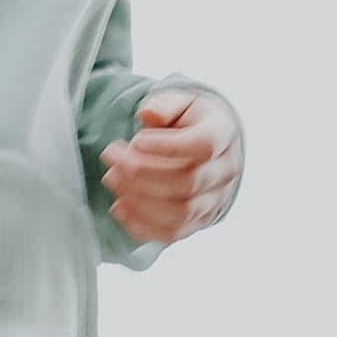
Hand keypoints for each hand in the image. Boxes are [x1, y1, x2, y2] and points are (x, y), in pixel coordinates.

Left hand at [100, 86, 240, 246]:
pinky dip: (141, 226)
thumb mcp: (179, 102)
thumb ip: (164, 105)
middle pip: (187, 183)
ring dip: (139, 201)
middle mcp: (225, 172)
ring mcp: (214, 201)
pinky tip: (119, 208)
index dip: (167, 147)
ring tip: (111, 179)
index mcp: (223, 135)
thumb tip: (148, 114)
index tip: (135, 140)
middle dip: (142, 173)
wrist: (206, 144)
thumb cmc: (189, 121)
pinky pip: (172, 233)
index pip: (203, 146)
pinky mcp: (198, 222)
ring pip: (180, 213)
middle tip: (111, 157)